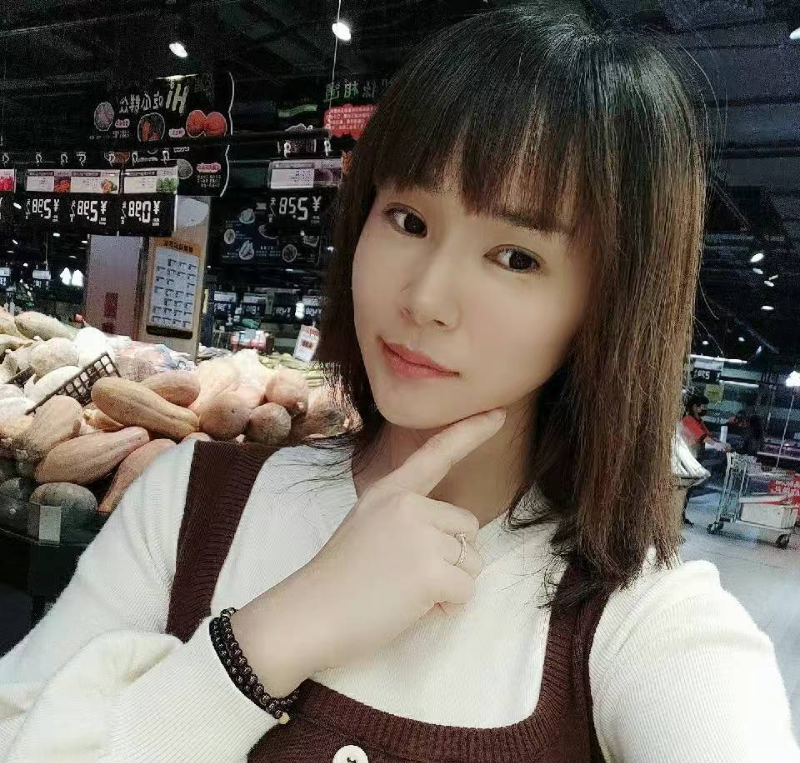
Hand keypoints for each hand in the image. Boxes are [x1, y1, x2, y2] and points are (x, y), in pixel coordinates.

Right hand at [231, 409, 505, 696]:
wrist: (309, 613)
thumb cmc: (336, 579)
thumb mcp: (368, 525)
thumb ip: (407, 518)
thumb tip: (453, 538)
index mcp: (391, 491)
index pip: (437, 454)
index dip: (471, 432)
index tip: (498, 412)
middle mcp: (409, 504)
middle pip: (468, 527)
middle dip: (451, 558)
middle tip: (407, 577)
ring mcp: (421, 535)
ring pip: (471, 562)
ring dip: (449, 585)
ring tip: (405, 594)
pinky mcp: (431, 571)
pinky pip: (466, 591)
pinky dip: (447, 608)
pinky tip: (412, 608)